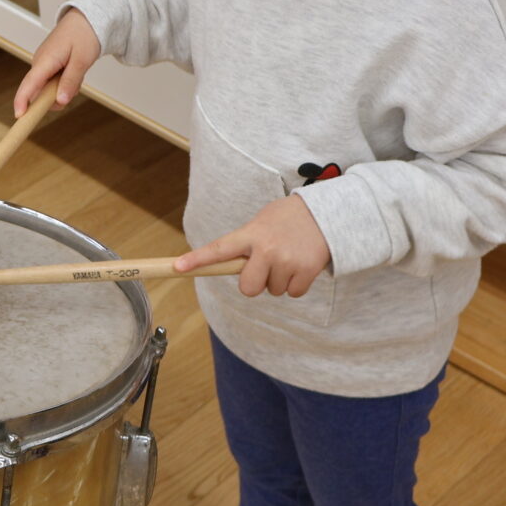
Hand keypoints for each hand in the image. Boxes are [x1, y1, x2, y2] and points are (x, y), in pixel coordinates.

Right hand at [14, 9, 100, 116]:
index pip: (29, 84)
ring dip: (63, 88)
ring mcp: (42, 64)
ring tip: (77, 72)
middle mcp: (39, 63)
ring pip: (48, 88)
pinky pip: (52, 81)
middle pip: (40, 92)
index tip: (19, 116)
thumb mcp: (82, 60)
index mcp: (45, 60)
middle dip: (57, 96)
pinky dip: (64, 81)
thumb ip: (70, 81)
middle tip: (76, 83)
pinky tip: (73, 70)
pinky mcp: (47, 65)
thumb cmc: (84, 35)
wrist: (85, 19)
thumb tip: (60, 101)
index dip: (22, 101)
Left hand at [176, 195, 332, 298]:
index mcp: (251, 234)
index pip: (219, 249)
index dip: (197, 260)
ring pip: (273, 291)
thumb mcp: (263, 221)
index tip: (178, 267)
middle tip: (266, 268)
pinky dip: (297, 284)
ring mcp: (286, 261)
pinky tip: (302, 264)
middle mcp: (266, 249)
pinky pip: (293, 293)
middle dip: (255, 283)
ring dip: (280, 280)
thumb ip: (247, 241)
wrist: (327, 212)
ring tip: (290, 256)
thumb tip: (228, 263)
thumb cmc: (289, 218)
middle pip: (248, 288)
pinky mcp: (306, 271)